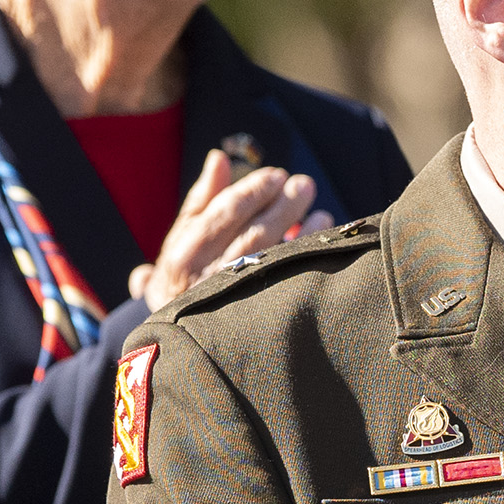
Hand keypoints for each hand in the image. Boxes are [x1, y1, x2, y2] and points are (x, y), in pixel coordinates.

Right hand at [129, 151, 327, 309]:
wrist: (189, 345)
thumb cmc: (187, 280)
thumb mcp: (181, 244)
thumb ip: (200, 201)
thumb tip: (219, 158)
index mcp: (179, 257)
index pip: (216, 214)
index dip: (249, 190)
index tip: (274, 175)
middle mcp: (202, 276)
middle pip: (246, 230)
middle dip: (276, 202)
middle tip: (301, 184)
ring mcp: (230, 296)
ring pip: (266, 248)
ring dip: (292, 218)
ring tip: (310, 196)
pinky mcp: (256, 312)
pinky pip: (287, 271)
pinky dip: (306, 243)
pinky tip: (324, 225)